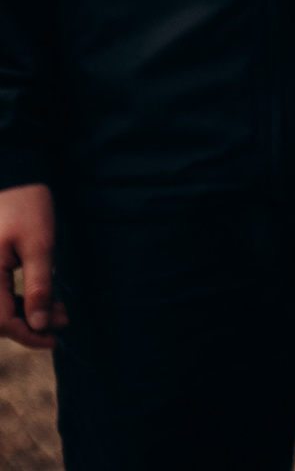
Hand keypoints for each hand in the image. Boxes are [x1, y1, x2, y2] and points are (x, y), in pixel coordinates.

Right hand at [0, 182, 61, 349]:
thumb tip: (40, 323)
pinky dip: (20, 298)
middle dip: (31, 323)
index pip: (1, 321)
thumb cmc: (27, 207)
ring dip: (28, 311)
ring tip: (62, 312)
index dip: (27, 335)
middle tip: (64, 322)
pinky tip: (47, 300)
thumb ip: (38, 287)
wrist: (15, 178)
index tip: (54, 340)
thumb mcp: (40, 246)